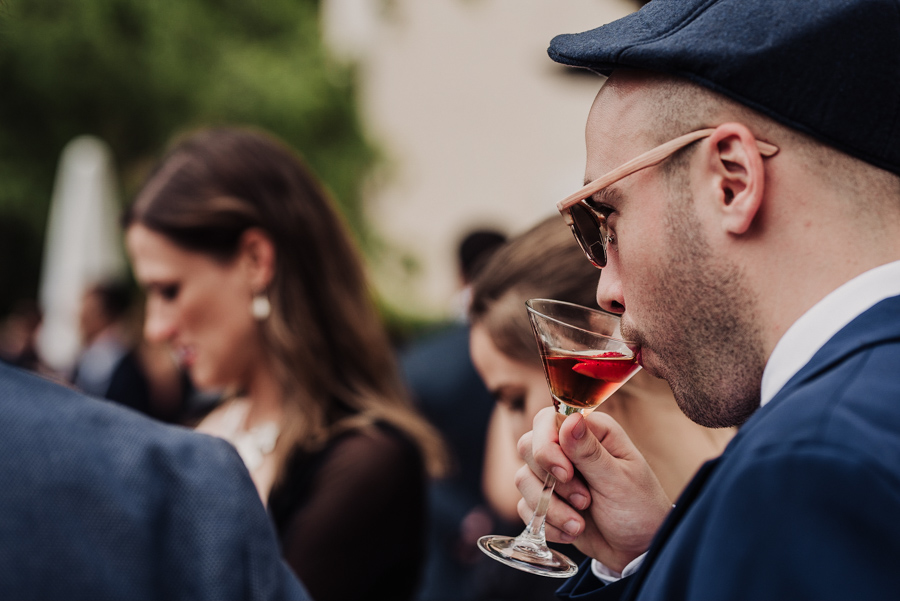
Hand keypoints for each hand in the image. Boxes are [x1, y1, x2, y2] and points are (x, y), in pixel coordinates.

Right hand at [516, 407, 670, 572]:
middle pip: (528, 447)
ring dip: (551, 508)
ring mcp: (554, 474)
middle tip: (584, 501)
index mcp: (591, 432)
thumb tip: (570, 420)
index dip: (548, 446)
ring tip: (580, 524)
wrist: (638, 549)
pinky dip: (547, 524)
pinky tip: (572, 531)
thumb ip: (590, 452)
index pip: (548, 421)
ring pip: (523, 479)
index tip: (566, 474)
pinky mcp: (546, 500)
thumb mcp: (618, 480)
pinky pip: (525, 506)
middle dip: (550, 481)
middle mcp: (568, 448)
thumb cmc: (639, 508)